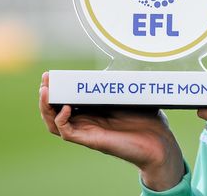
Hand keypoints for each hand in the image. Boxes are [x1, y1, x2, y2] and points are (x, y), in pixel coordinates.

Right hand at [38, 72, 184, 190]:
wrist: (160, 143)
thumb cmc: (150, 122)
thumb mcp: (134, 96)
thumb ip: (124, 83)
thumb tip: (122, 63)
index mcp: (95, 112)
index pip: (68, 100)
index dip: (58, 88)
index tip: (52, 74)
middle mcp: (88, 122)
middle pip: (55, 111)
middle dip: (47, 95)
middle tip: (45, 80)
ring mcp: (88, 131)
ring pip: (55, 123)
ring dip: (46, 108)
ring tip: (45, 91)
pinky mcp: (92, 140)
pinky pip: (67, 133)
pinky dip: (61, 120)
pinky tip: (65, 108)